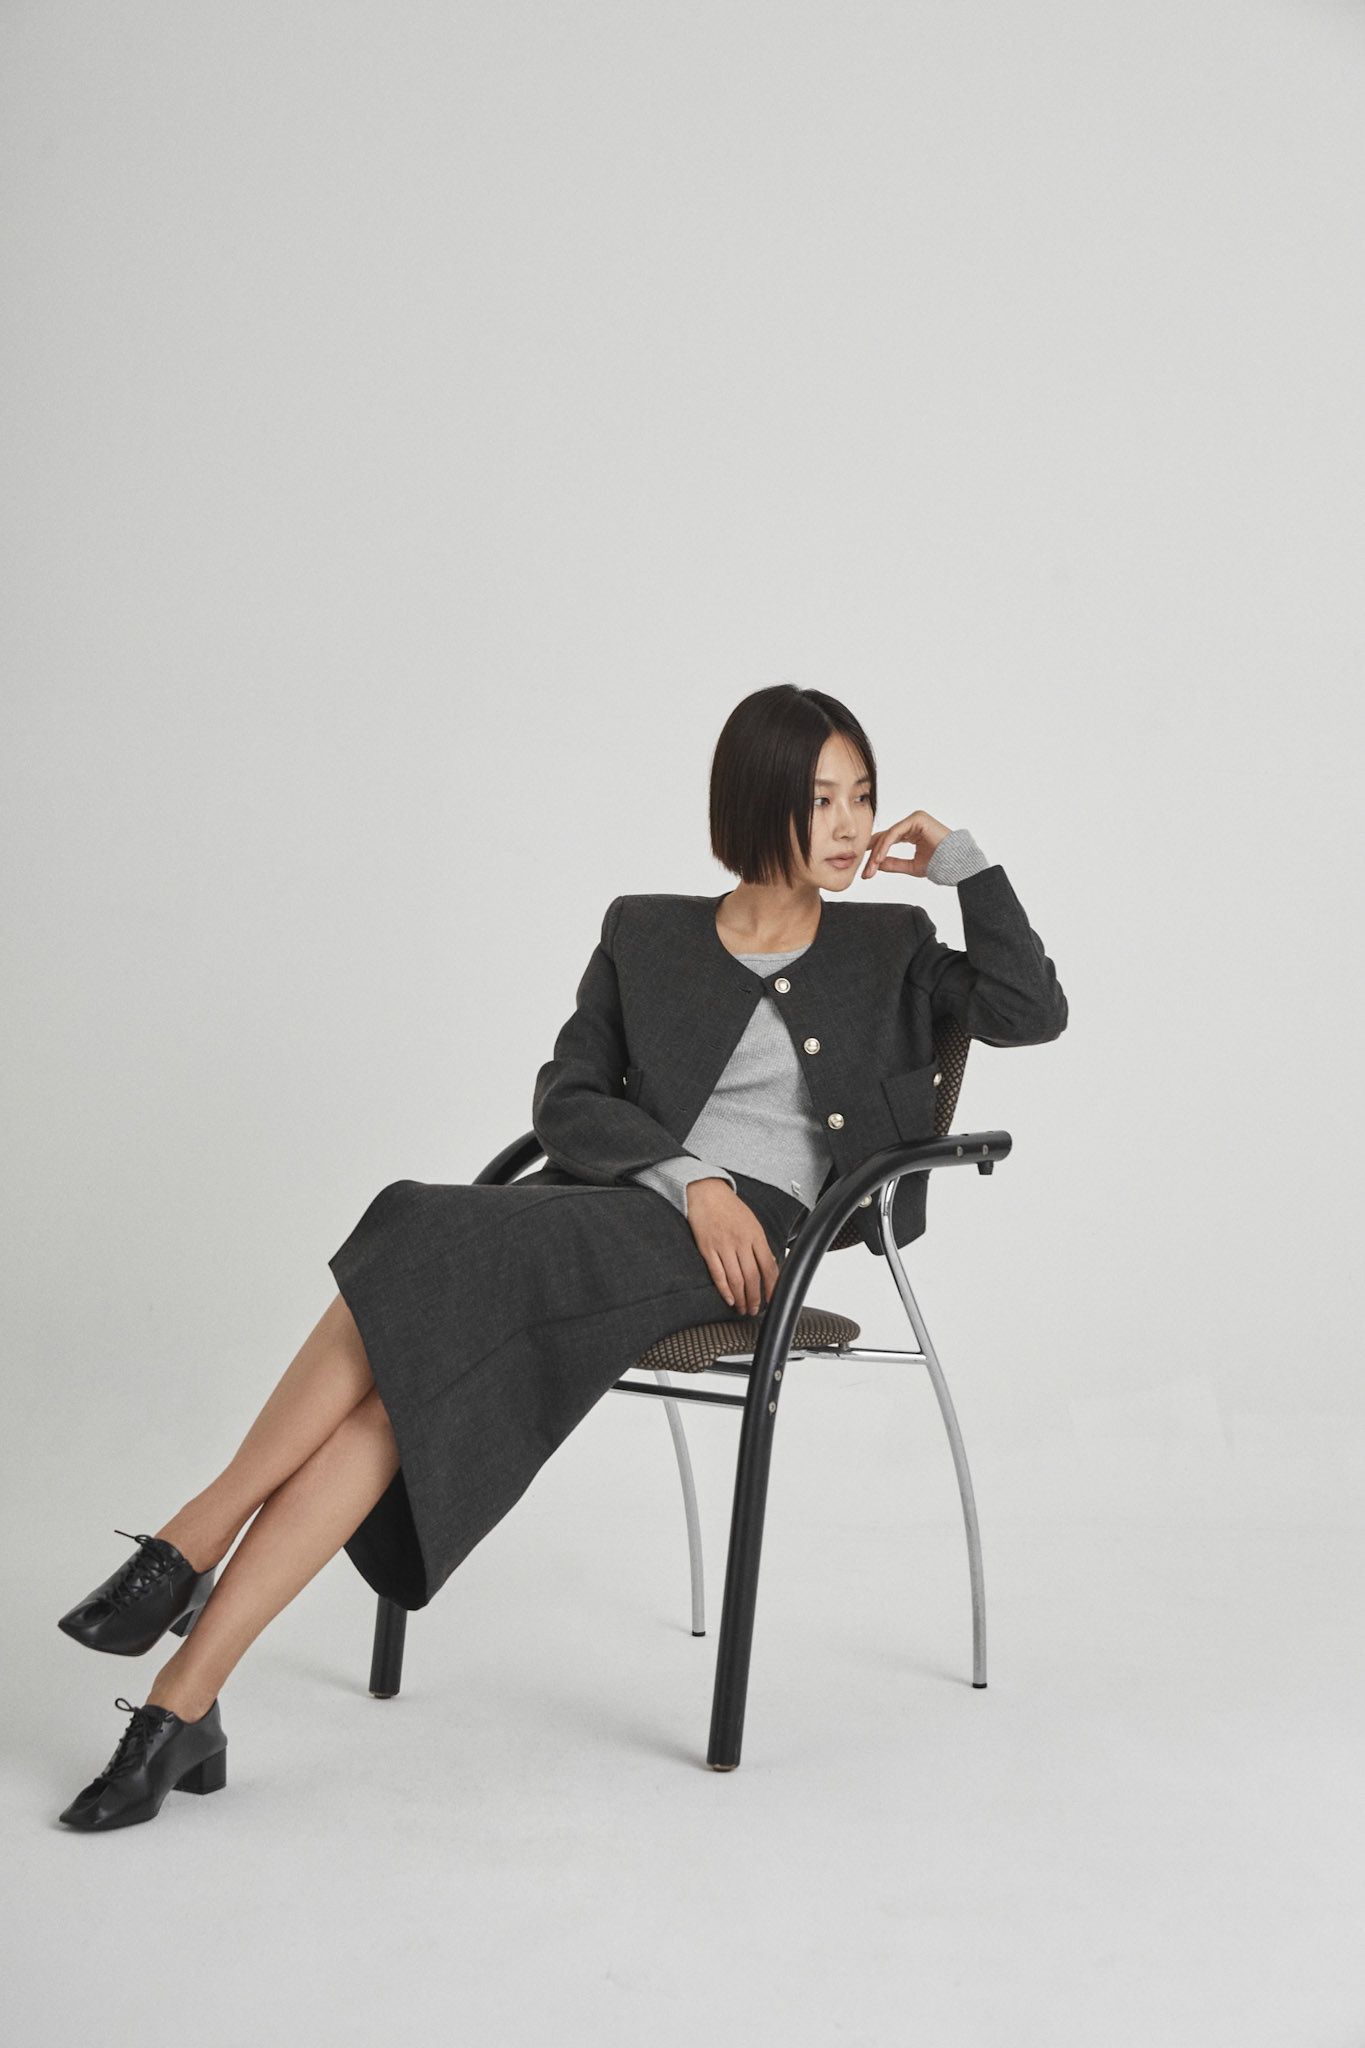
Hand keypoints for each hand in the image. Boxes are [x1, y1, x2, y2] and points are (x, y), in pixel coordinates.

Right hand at [684, 1178, 780, 1317]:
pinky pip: (718, 1273)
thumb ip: (760, 1244)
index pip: (769, 1266)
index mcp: (756, 1235)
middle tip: (755, 1310)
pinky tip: (729, 1299)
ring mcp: (723, 1245)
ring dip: (741, 1298)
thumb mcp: (752, 1222)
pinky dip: (724, 1289)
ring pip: (736, 1279)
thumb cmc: (729, 1207)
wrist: (706, 1192)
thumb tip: (770, 1264)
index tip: (772, 1300)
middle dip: (755, 1298)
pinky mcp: (707, 1248)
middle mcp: (741, 1241)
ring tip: (742, 1308)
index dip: (772, 1287)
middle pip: (752, 1277)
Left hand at [862, 809, 950, 879]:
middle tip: (865, 873)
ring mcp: (913, 820)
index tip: (866, 872)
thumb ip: (893, 864)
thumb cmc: (939, 864)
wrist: (956, 863)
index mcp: (910, 833)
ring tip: (871, 868)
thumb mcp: (910, 866)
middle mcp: (910, 824)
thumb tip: (875, 865)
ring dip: (877, 853)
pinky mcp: (916, 819)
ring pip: (887, 836)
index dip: (874, 855)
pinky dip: (885, 846)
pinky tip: (879, 859)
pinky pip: (895, 833)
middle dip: (873, 856)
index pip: (886, 842)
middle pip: (884, 838)